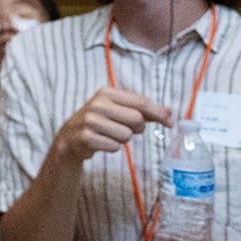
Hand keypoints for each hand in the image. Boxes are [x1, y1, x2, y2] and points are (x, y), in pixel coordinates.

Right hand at [53, 85, 169, 157]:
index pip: (140, 102)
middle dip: (136, 128)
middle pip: (137, 119)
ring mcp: (90, 120)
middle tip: (124, 128)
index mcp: (106, 93)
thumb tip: (170, 112)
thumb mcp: (119, 110)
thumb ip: (144, 111)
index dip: (158, 113)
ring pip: (127, 135)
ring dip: (122, 139)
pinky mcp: (86, 137)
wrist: (70, 137)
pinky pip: (115, 146)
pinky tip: (102, 142)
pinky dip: (112, 147)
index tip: (170, 122)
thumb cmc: (101, 121)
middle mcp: (97, 104)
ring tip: (110, 135)